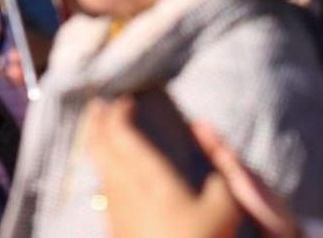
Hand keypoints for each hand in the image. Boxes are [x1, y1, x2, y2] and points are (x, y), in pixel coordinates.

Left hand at [86, 99, 296, 237]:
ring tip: (97, 132)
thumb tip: (206, 143)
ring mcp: (118, 215)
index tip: (126, 98)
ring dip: (97, 148)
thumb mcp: (225, 208)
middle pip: (101, 149)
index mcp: (151, 178)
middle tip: (97, 105)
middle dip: (97, 124)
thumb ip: (221, 173)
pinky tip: (107, 179)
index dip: (119, 112)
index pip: (123, 134)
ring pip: (99, 171)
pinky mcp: (117, 235)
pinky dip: (103, 174)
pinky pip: (104, 194)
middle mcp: (127, 192)